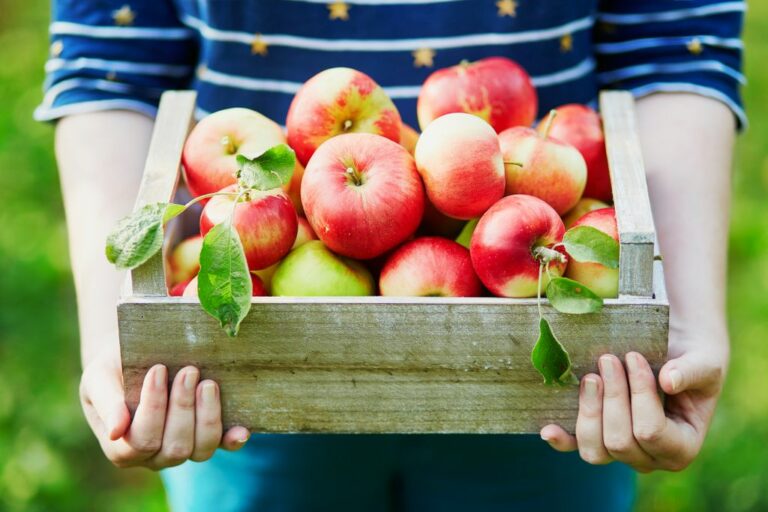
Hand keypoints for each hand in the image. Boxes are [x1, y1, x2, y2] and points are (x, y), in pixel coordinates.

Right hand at [80, 352, 250, 469]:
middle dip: (183, 407)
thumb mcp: (99, 379)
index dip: (153, 407)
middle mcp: (154, 455)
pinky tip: (241, 429)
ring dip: (208, 416)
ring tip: (208, 383)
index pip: (141, 440)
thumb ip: (107, 403)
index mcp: (122, 446)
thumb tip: (117, 430)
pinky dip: (232, 440)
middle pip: (175, 446)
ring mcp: (183, 448)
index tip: (157, 370)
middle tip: (188, 371)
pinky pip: (223, 446)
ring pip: (201, 449)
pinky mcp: (207, 437)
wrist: (134, 357)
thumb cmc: (113, 369)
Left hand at [539, 333, 726, 471]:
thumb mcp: (704, 361)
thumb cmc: (692, 358)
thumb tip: (669, 381)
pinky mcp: (596, 436)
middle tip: (608, 359)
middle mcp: (649, 457)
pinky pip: (574, 446)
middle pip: (619, 442)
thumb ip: (691, 371)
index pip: (651, 432)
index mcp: (681, 447)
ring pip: (594, 449)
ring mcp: (620, 450)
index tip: (633, 356)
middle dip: (612, 397)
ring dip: (589, 410)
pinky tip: (548, 428)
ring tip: (590, 376)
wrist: (673, 351)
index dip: (639, 395)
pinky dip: (561, 439)